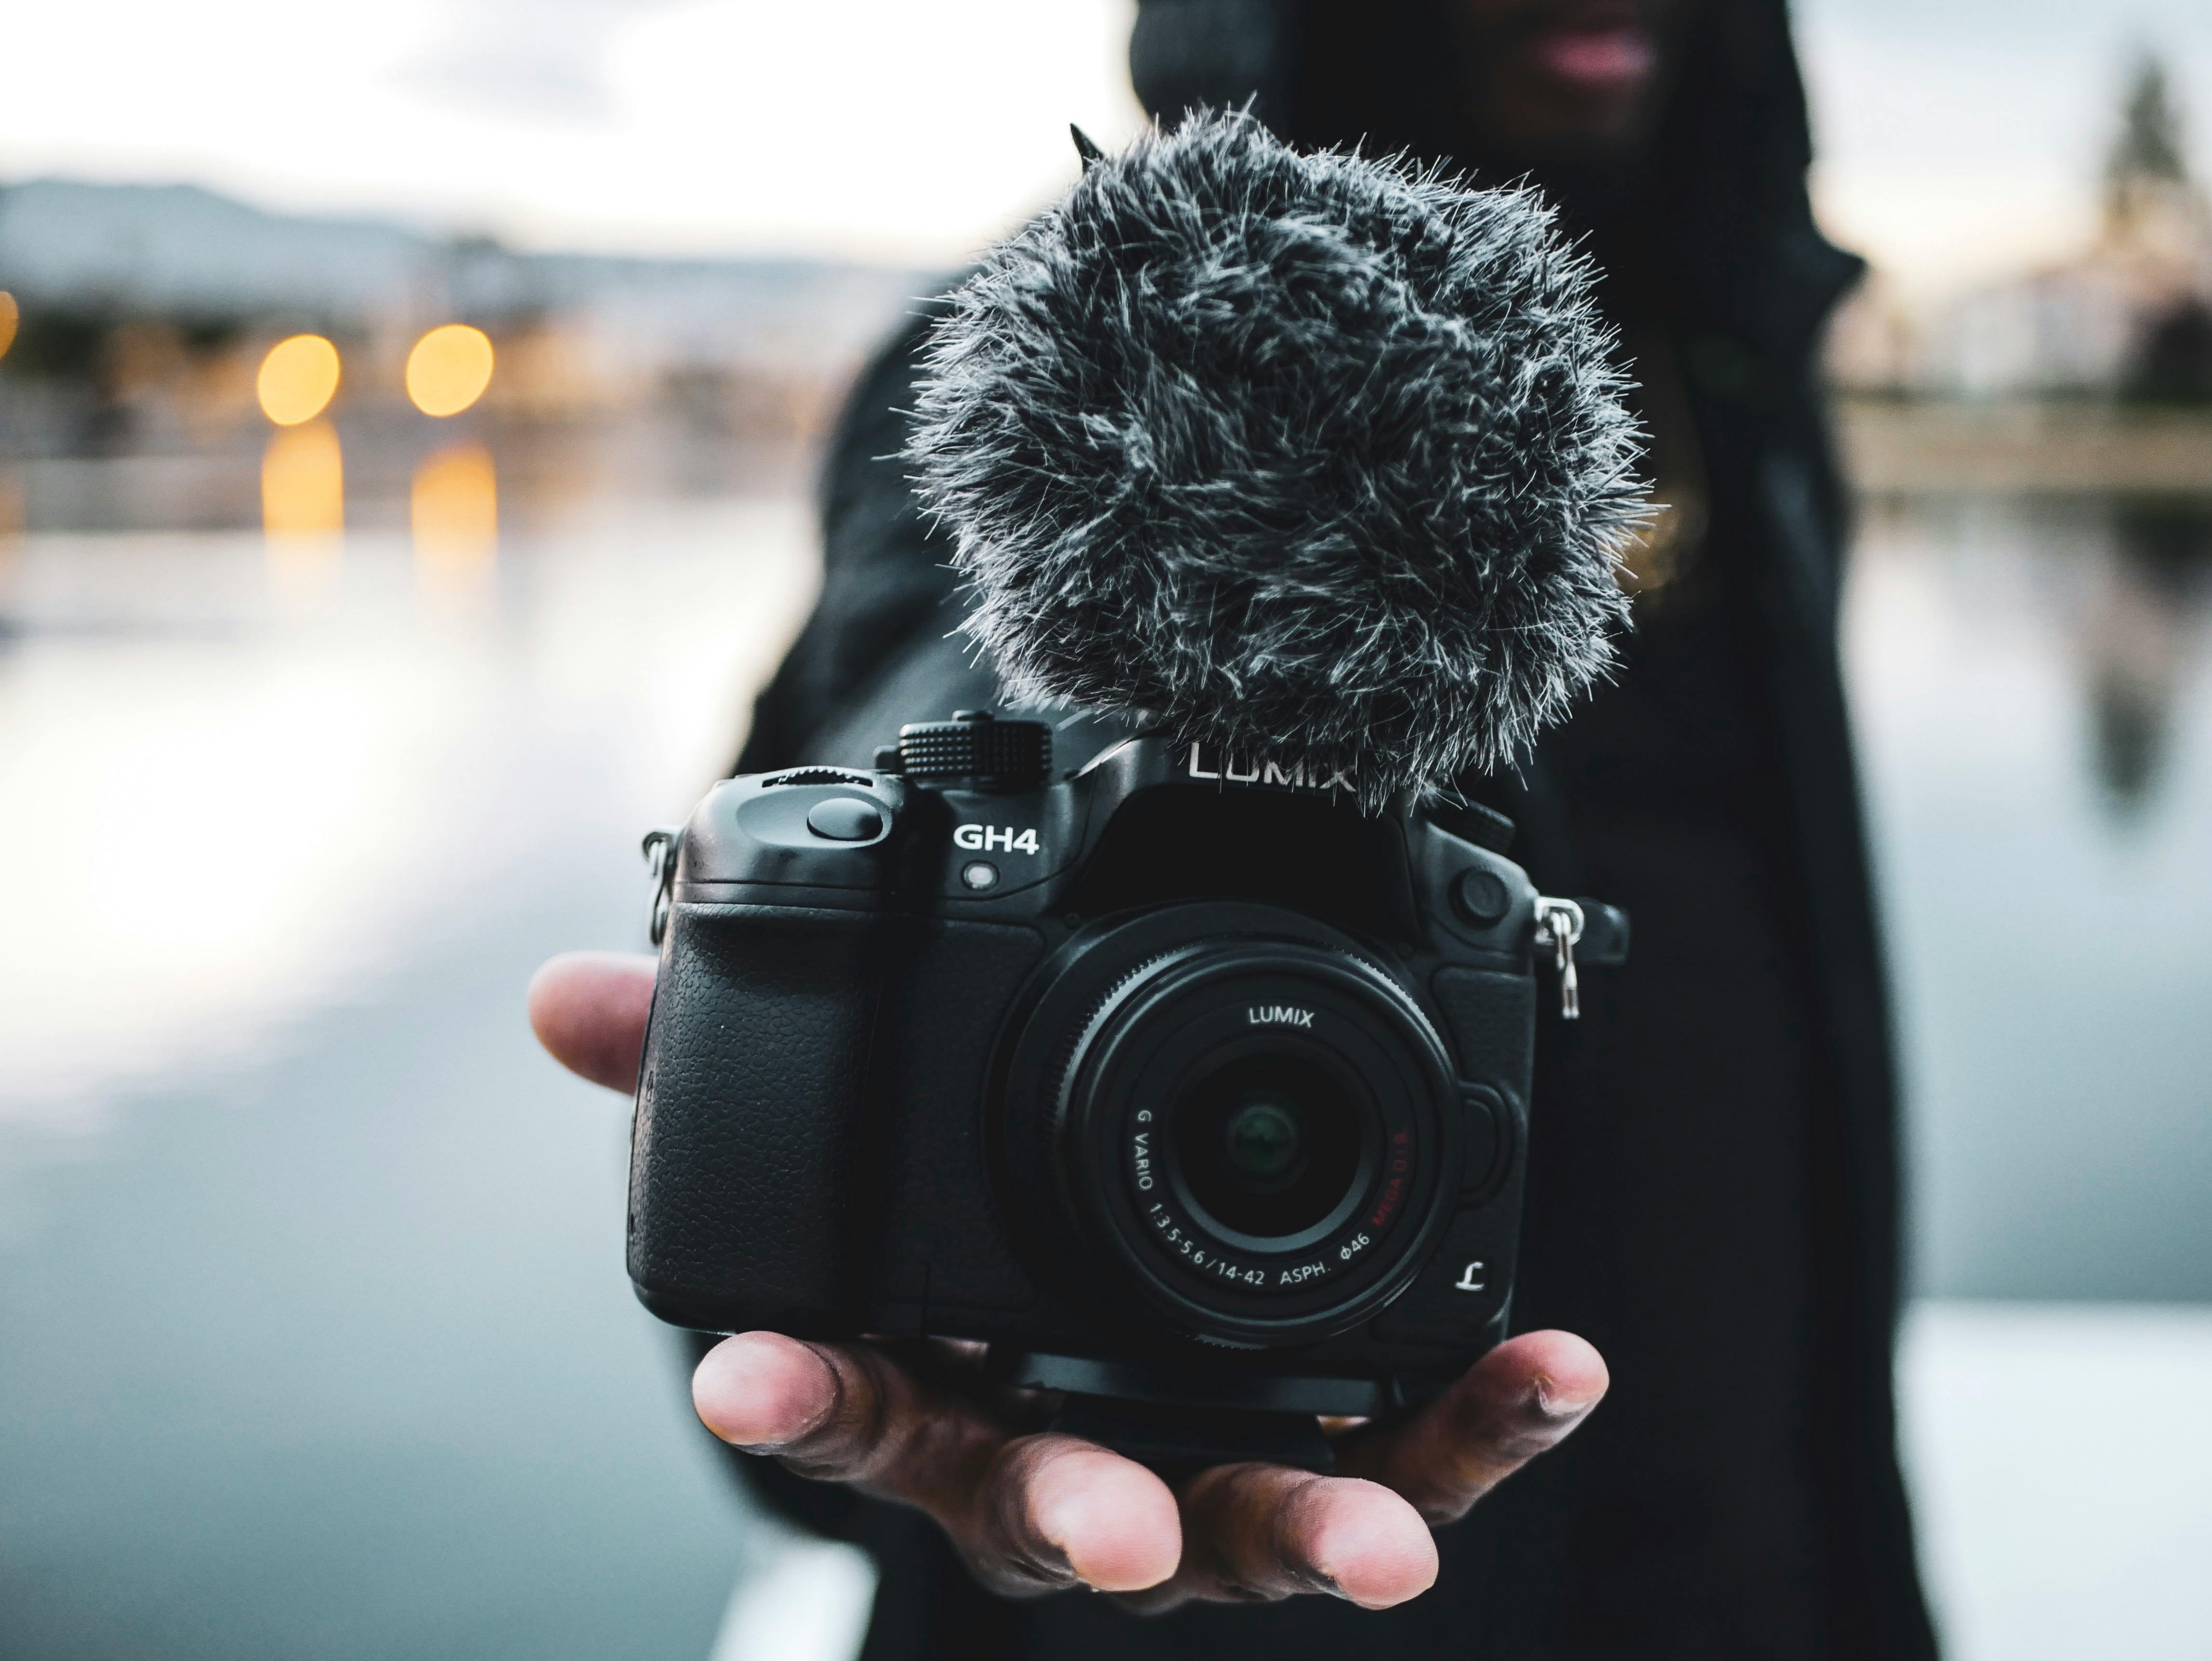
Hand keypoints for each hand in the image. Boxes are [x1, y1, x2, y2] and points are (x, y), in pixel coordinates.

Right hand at [530, 950, 1607, 1610]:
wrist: (1037, 1292)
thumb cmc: (912, 1249)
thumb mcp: (805, 1158)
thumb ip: (697, 1075)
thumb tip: (569, 999)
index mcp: (912, 1389)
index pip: (835, 1405)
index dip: (791, 1396)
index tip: (746, 1374)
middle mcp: (1039, 1456)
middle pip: (1047, 1515)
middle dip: (1076, 1523)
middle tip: (1107, 1538)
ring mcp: (1179, 1467)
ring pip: (1237, 1525)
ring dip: (1316, 1528)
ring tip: (1391, 1540)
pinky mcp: (1309, 1438)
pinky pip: (1400, 1448)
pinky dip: (1474, 1424)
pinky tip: (1554, 1367)